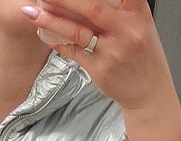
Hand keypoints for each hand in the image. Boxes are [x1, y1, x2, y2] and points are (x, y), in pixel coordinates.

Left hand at [21, 0, 180, 140]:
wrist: (148, 92)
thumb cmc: (142, 55)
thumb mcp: (139, 25)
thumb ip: (119, 9)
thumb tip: (82, 3)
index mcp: (138, 14)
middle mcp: (126, 30)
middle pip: (92, 7)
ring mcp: (112, 51)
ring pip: (77, 31)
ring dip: (52, 21)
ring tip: (32, 12)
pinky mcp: (100, 70)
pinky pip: (74, 53)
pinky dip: (58, 42)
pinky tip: (45, 34)